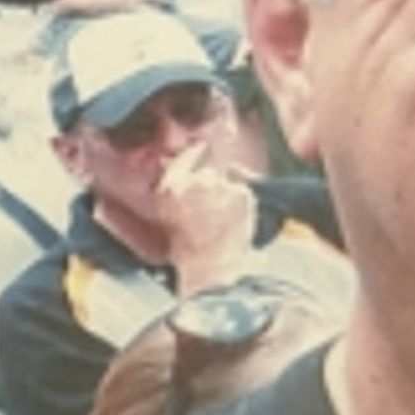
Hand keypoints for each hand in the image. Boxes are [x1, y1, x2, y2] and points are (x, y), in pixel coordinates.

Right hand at [157, 145, 257, 292]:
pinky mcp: (241, 193)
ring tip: (220, 222)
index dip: (193, 154)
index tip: (201, 148)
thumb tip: (180, 165)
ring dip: (227, 197)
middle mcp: (195, 182)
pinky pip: (244, 192)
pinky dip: (242, 204)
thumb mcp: (170, 217)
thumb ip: (176, 189)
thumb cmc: (189, 249)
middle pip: (208, 173)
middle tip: (209, 213)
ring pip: (227, 182)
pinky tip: (233, 222)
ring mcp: (220, 186)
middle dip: (211, 187)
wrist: (211, 266)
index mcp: (171, 189)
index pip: (182, 160)